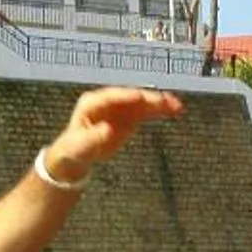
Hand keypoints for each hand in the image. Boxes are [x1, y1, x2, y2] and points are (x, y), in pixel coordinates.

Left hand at [42, 88, 185, 182]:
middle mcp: (108, 101)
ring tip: (176, 105)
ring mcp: (120, 108)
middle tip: (165, 101)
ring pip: (142, 102)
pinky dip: (159, 110)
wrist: (78, 155)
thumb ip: (93, 138)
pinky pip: (147, 111)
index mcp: (92, 103)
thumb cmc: (75, 149)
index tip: (141, 97)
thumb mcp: (81, 146)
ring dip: (159, 103)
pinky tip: (174, 110)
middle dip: (148, 98)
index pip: (111, 96)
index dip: (126, 96)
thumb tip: (107, 130)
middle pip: (130, 97)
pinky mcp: (129, 117)